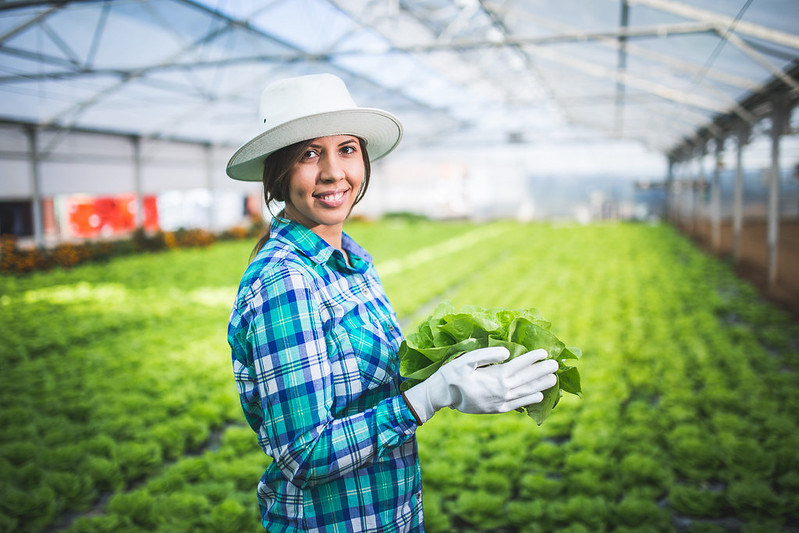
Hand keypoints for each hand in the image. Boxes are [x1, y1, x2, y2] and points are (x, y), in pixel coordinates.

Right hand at [402, 346, 557, 423]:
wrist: (442, 396)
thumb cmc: (452, 374)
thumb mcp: (466, 360)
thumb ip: (487, 354)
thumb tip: (507, 353)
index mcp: (496, 376)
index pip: (520, 365)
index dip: (533, 358)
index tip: (545, 352)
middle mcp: (502, 390)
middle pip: (527, 379)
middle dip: (542, 371)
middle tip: (556, 365)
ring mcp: (501, 401)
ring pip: (526, 392)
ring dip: (541, 385)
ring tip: (554, 379)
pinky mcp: (498, 409)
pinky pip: (519, 405)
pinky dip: (530, 400)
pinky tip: (539, 396)